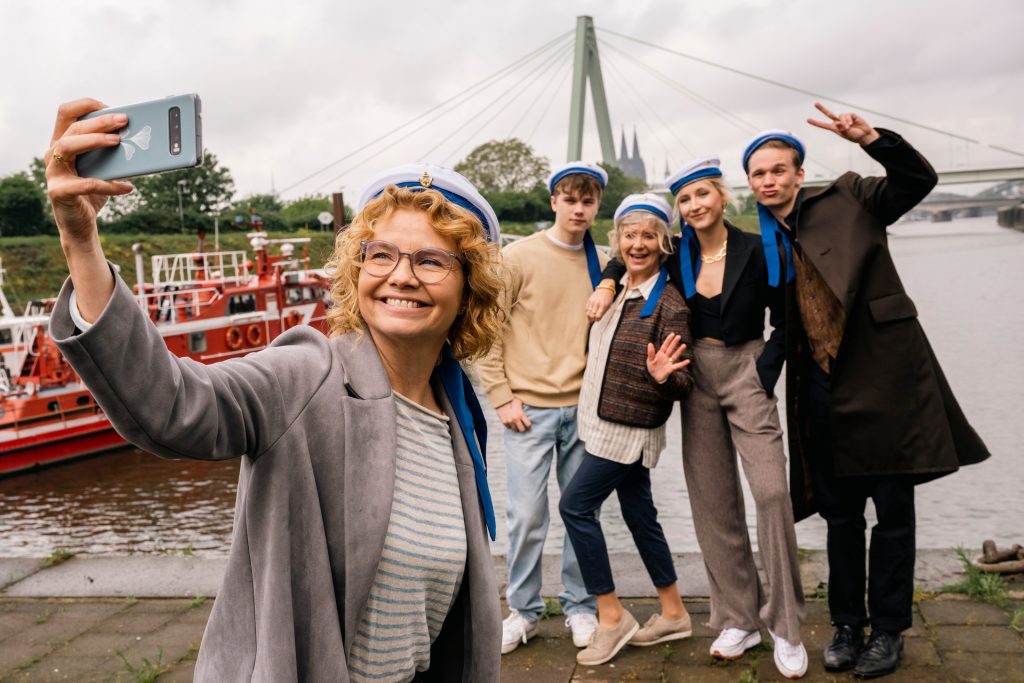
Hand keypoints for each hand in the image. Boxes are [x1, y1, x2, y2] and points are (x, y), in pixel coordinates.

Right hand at [45, 98, 134, 242]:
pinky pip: (85, 184)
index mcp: (63, 142)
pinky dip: (109, 185)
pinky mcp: (58, 192)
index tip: (111, 108)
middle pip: (72, 127)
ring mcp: (53, 172)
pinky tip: (128, 187)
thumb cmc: (93, 191)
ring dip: (94, 140)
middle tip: (124, 120)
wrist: (81, 224)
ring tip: (117, 141)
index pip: (67, 113)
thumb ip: (112, 151)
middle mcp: (53, 154)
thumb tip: (140, 137)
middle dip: (99, 121)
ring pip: (67, 146)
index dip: (87, 105)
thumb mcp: (104, 167)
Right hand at [496, 398, 531, 432]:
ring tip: (517, 425)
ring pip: (515, 430)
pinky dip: (510, 426)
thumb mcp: (520, 402)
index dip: (529, 425)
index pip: (528, 425)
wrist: (501, 400)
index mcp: (521, 414)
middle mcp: (515, 419)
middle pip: (522, 429)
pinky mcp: (504, 422)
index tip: (528, 425)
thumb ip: (524, 407)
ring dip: (516, 428)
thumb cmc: (512, 399)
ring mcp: (509, 422)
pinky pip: (509, 428)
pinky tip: (511, 423)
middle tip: (523, 426)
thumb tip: (529, 410)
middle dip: (523, 428)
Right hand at [586, 283, 614, 320]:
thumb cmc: (608, 297)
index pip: (597, 316)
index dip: (597, 319)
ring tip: (591, 317)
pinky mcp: (589, 300)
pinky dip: (587, 312)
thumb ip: (603, 312)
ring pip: (588, 312)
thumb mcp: (609, 306)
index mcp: (603, 306)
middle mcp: (597, 304)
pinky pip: (586, 308)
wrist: (605, 288)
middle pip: (592, 315)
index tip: (598, 319)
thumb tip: (598, 319)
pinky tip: (590, 312)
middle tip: (594, 319)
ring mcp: (592, 302)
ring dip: (589, 316)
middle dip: (593, 319)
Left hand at [646, 333, 689, 383]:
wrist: (655, 377)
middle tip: (679, 336)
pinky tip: (688, 361)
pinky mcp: (671, 369)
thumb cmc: (652, 367)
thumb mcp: (650, 360)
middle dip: (674, 343)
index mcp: (660, 354)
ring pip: (675, 355)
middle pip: (671, 349)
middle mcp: (666, 357)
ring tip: (684, 345)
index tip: (672, 334)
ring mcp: (669, 362)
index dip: (668, 340)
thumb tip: (650, 343)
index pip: (665, 345)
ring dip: (679, 351)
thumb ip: (651, 352)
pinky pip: (678, 366)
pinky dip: (683, 364)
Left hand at [807, 101, 879, 145]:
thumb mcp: (847, 134)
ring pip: (841, 116)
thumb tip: (837, 123)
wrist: (864, 135)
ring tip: (849, 127)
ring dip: (844, 122)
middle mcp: (838, 122)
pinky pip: (849, 115)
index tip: (808, 120)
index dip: (816, 123)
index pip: (824, 125)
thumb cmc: (854, 136)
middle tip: (815, 103)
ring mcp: (845, 118)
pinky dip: (849, 119)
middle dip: (822, 108)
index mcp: (835, 128)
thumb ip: (842, 129)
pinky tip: (853, 123)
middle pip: (829, 114)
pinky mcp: (851, 115)